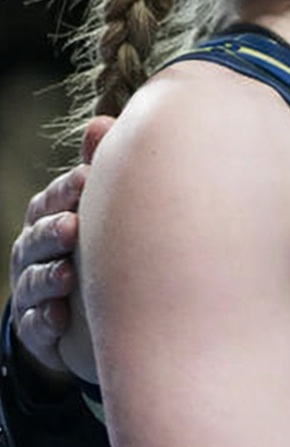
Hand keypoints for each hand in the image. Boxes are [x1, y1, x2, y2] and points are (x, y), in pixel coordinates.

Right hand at [7, 116, 112, 383]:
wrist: (78, 303)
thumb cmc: (90, 239)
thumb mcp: (91, 203)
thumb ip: (94, 166)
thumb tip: (101, 121)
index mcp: (47, 216)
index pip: (51, 199)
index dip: (65, 190)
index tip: (86, 179)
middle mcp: (33, 250)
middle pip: (37, 238)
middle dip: (53, 231)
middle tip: (73, 227)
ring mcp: (31, 288)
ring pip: (33, 280)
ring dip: (48, 277)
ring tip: (67, 276)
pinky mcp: (36, 325)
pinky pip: (35, 323)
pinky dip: (46, 319)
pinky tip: (61, 316)